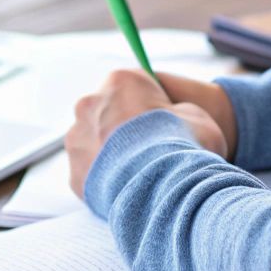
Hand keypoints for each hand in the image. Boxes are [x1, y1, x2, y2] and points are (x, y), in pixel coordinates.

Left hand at [66, 70, 237, 199]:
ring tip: (140, 174)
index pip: (134, 86)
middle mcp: (90, 104)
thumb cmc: (184, 146)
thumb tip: (171, 120)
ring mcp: (77, 138)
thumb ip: (176, 111)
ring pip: (96, 142)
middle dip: (127, 129)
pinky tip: (129, 189)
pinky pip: (92, 172)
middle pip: (110, 112)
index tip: (166, 126)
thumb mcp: (196, 115)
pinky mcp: (74, 172)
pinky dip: (107, 179)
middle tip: (153, 151)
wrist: (163, 189)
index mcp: (119, 81)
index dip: (154, 107)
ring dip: (113, 154)